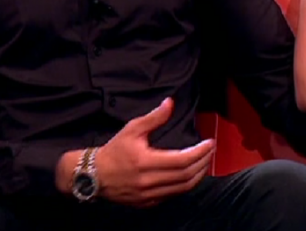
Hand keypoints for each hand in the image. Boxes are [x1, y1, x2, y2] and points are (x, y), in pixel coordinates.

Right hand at [58, 98, 214, 206]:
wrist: (94, 175)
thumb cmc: (114, 151)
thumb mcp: (132, 129)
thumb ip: (154, 117)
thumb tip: (170, 103)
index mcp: (145, 162)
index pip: (182, 160)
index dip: (200, 152)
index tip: (209, 143)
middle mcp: (148, 181)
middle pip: (186, 175)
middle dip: (203, 162)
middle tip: (211, 150)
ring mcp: (148, 195)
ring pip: (183, 188)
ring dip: (198, 174)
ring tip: (205, 161)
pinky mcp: (148, 203)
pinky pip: (173, 195)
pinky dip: (186, 185)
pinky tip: (191, 174)